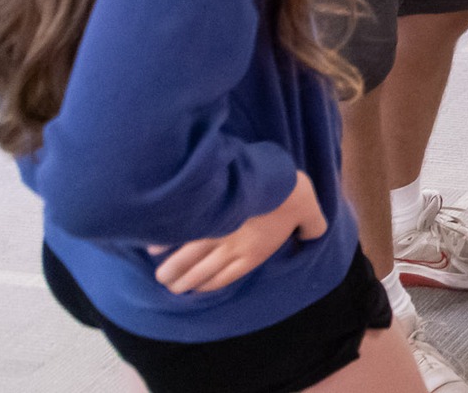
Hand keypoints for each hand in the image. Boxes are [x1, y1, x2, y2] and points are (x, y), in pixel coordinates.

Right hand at [149, 171, 325, 294]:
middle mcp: (230, 249)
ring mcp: (215, 233)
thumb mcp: (311, 216)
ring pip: (187, 258)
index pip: (225, 277)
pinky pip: (181, 234)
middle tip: (170, 287)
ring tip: (161, 276)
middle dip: (184, 281)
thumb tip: (314, 233)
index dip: (208, 284)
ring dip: (172, 268)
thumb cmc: (295, 197)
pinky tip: (154, 247)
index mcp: (253, 253)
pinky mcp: (206, 216)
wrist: (275, 179)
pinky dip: (167, 241)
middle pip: (201, 272)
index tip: (195, 287)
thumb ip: (312, 228)